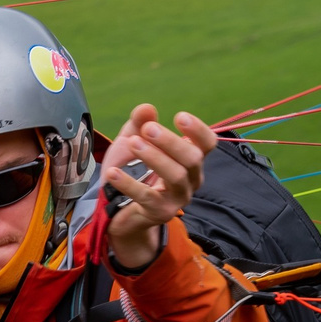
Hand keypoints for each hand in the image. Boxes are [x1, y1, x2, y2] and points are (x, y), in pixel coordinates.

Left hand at [102, 104, 216, 270]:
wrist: (119, 209)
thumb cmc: (133, 170)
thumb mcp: (132, 142)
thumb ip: (139, 124)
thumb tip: (146, 108)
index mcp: (190, 159)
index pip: (207, 144)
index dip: (198, 130)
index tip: (179, 117)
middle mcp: (191, 179)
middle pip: (192, 158)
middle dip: (171, 141)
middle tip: (148, 128)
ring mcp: (178, 198)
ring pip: (176, 176)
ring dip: (155, 157)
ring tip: (133, 143)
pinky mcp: (160, 213)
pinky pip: (147, 197)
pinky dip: (129, 183)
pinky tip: (113, 172)